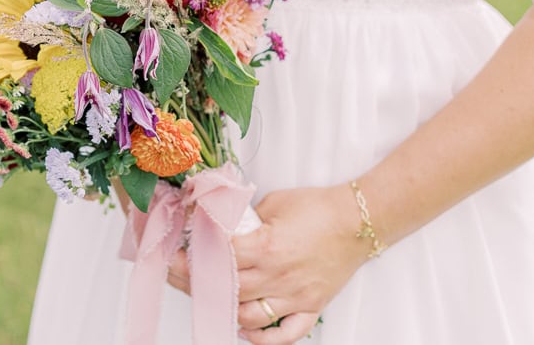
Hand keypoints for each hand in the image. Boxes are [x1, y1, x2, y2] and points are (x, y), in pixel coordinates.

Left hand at [166, 185, 366, 343]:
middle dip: (194, 282)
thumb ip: (245, 219)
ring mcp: (295, 296)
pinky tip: (245, 330)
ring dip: (222, 311)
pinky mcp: (311, 307)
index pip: (218, 258)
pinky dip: (263, 338)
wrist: (359, 220)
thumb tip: (220, 226)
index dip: (190, 257)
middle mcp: (278, 276)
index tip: (174, 252)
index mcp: (267, 246)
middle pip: (226, 288)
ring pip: (248, 316)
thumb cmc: (319, 207)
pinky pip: (285, 334)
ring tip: (204, 298)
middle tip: (175, 273)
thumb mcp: (274, 203)